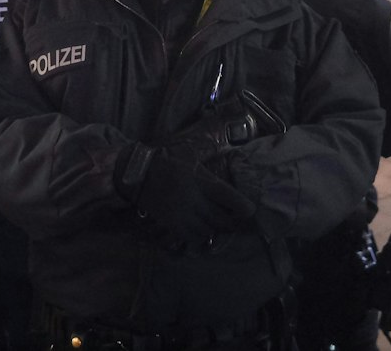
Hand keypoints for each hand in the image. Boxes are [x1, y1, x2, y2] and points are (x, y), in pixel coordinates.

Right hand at [127, 148, 255, 244]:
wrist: (138, 174)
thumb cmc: (167, 160)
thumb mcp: (190, 154)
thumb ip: (209, 156)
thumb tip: (230, 153)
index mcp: (199, 179)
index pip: (225, 195)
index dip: (241, 205)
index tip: (252, 211)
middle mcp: (192, 199)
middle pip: (220, 218)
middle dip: (233, 223)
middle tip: (241, 222)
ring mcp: (181, 214)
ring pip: (207, 230)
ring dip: (217, 230)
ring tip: (223, 226)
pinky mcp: (172, 224)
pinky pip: (192, 238)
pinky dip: (201, 237)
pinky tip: (204, 231)